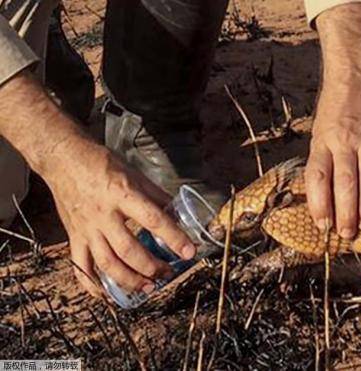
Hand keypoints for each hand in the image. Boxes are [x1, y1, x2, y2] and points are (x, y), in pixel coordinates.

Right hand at [0, 72, 194, 295]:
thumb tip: (177, 213)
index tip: (189, 252)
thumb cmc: (102, 164)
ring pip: (107, 263)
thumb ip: (156, 196)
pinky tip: (108, 295)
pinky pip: (80, 267)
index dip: (173, 237)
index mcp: (122, 194)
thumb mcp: (134, 173)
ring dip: (129, 280)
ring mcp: (86, 228)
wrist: (63, 159)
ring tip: (148, 287)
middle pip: (129, 249)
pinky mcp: (74, 236)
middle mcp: (103, 214)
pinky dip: (92, 285)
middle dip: (152, 267)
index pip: (152, 220)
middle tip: (168, 273)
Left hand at [305, 3, 360, 238]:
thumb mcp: (318, 135)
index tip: (323, 224)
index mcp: (322, 143)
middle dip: (345, 211)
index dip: (319, 203)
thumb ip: (323, 162)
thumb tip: (325, 201)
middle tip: (347, 233)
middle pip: (344, 181)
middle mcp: (343, 141)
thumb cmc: (332, 114)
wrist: (354, 78)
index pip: (318, 177)